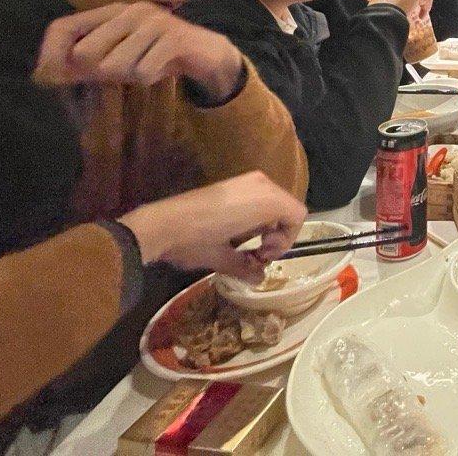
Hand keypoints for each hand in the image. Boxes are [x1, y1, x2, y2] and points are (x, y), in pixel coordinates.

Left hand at [35, 2, 243, 99]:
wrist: (206, 53)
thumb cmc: (154, 54)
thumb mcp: (116, 57)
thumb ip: (82, 64)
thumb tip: (42, 76)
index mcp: (110, 12)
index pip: (63, 26)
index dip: (50, 54)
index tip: (47, 79)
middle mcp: (129, 12)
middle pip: (85, 51)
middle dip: (96, 73)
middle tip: (115, 74)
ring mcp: (153, 22)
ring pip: (115, 66)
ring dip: (127, 76)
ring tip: (143, 68)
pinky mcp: (174, 38)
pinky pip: (143, 72)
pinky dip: (148, 78)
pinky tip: (160, 70)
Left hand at [119, 171, 306, 281]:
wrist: (160, 225)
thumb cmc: (197, 241)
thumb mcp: (223, 259)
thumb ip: (246, 267)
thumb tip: (259, 278)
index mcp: (266, 200)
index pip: (297, 216)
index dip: (287, 240)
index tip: (264, 256)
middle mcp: (261, 184)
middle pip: (286, 208)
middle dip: (277, 233)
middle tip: (256, 253)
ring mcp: (245, 180)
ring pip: (272, 202)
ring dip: (265, 225)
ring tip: (243, 244)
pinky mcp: (230, 182)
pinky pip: (256, 197)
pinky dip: (254, 215)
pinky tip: (232, 231)